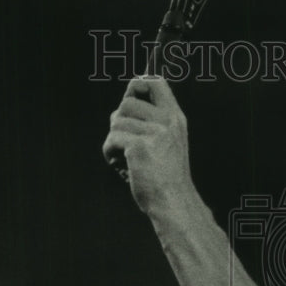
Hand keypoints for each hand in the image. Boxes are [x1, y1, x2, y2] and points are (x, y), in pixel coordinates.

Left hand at [102, 77, 194, 213]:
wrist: (173, 203)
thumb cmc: (166, 178)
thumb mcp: (167, 144)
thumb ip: (151, 123)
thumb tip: (118, 110)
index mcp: (175, 118)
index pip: (155, 82)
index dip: (137, 85)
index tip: (130, 98)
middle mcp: (167, 121)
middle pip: (127, 102)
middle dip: (119, 121)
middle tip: (125, 142)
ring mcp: (154, 133)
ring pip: (117, 122)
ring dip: (114, 140)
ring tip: (124, 158)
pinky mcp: (139, 147)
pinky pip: (112, 139)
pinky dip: (110, 153)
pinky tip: (121, 166)